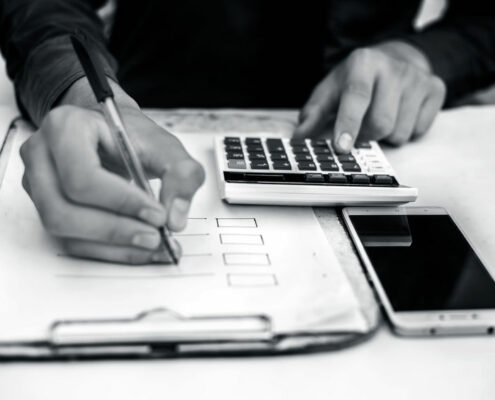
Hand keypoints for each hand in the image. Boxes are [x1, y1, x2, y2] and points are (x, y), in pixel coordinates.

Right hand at [20, 88, 204, 263]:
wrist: (110, 133)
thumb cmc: (131, 135)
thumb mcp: (165, 145)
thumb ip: (181, 174)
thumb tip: (175, 219)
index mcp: (66, 128)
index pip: (83, 176)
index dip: (121, 202)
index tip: (157, 215)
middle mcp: (42, 155)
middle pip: (64, 210)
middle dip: (115, 230)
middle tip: (155, 237)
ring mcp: (38, 183)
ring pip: (63, 230)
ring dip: (112, 246)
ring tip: (152, 245)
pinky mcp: (47, 207)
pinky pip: (71, 240)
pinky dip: (108, 251)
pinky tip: (137, 249)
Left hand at [294, 41, 445, 151]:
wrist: (394, 60)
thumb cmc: (356, 81)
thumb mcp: (331, 90)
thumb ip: (314, 114)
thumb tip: (299, 138)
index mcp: (363, 63)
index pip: (356, 97)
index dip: (348, 124)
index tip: (341, 147)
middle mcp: (394, 68)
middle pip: (380, 123)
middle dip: (366, 137)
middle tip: (358, 131)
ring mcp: (418, 79)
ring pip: (400, 133)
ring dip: (385, 137)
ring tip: (379, 117)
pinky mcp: (436, 90)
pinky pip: (418, 131)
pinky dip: (405, 132)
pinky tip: (398, 115)